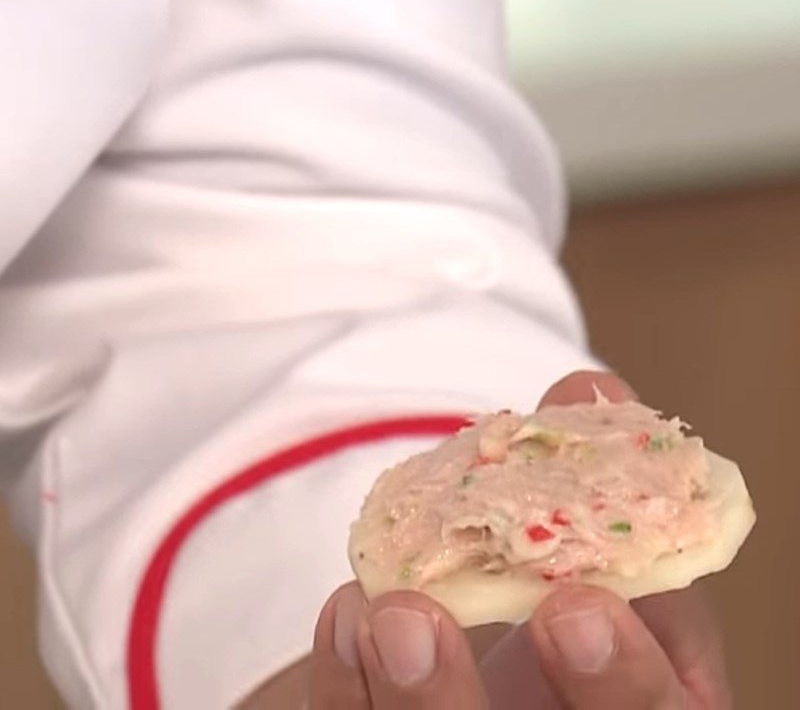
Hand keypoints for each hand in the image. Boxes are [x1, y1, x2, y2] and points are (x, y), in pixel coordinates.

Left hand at [309, 371, 731, 708]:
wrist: (525, 659)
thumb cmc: (582, 586)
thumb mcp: (606, 545)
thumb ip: (597, 479)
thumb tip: (588, 390)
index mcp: (645, 704)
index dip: (626, 681)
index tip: (577, 603)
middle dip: (459, 700)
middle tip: (416, 618)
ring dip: (395, 688)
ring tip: (371, 609)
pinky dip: (349, 683)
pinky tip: (346, 615)